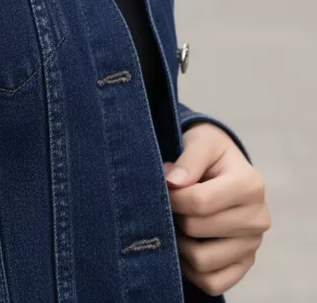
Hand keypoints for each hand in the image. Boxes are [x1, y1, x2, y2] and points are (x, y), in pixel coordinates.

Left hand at [164, 122, 270, 296]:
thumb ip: (188, 159)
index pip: (199, 201)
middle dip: (175, 215)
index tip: (165, 185)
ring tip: (177, 223)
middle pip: (196, 229)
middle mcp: (258, 218)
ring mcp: (253, 245)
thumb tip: (172, 182)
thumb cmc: (210, 153)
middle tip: (172, 204)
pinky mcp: (244, 265)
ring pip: (202, 261)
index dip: (172, 196)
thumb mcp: (201, 141)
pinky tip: (186, 246)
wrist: (224, 167)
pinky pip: (212, 283)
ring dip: (180, 244)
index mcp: (251, 185)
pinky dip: (191, 269)